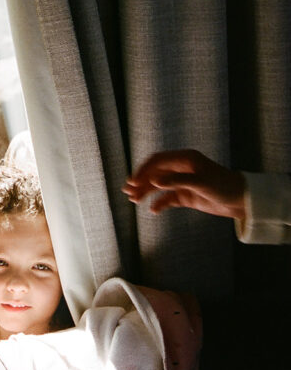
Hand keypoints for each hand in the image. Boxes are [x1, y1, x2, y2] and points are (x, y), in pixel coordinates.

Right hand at [122, 149, 245, 220]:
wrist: (241, 200)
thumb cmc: (222, 186)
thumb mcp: (199, 182)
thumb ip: (175, 181)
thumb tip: (153, 181)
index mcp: (184, 159)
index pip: (157, 161)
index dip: (143, 170)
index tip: (133, 182)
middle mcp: (181, 169)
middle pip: (155, 173)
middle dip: (141, 181)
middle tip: (128, 192)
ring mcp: (183, 182)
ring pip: (159, 186)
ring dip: (147, 192)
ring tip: (134, 201)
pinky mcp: (186, 195)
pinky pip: (168, 198)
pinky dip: (160, 203)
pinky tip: (153, 210)